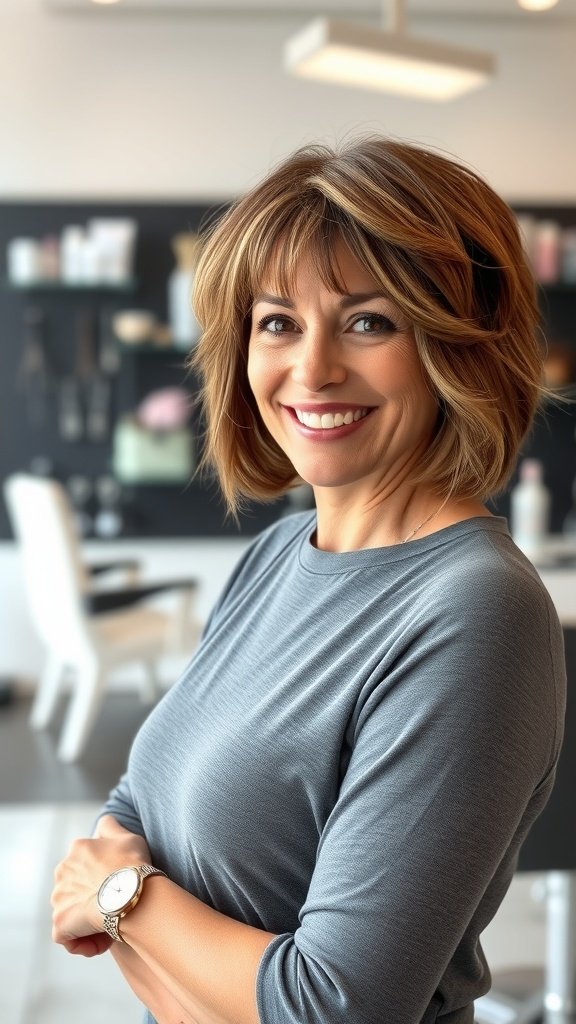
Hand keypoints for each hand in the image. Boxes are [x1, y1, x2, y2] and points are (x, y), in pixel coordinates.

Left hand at [51, 815, 150, 957]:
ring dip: (89, 922)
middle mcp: (62, 870)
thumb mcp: (128, 836)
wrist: (133, 893)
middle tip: (116, 910)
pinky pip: (67, 937)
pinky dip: (82, 942)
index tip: (117, 890)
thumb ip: (112, 827)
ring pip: (71, 913)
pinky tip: (103, 942)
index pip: (84, 866)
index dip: (102, 881)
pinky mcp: (60, 921)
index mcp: (77, 849)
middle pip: (76, 890)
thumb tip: (104, 821)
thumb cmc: (134, 865)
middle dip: (93, 902)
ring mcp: (59, 897)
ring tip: (112, 928)